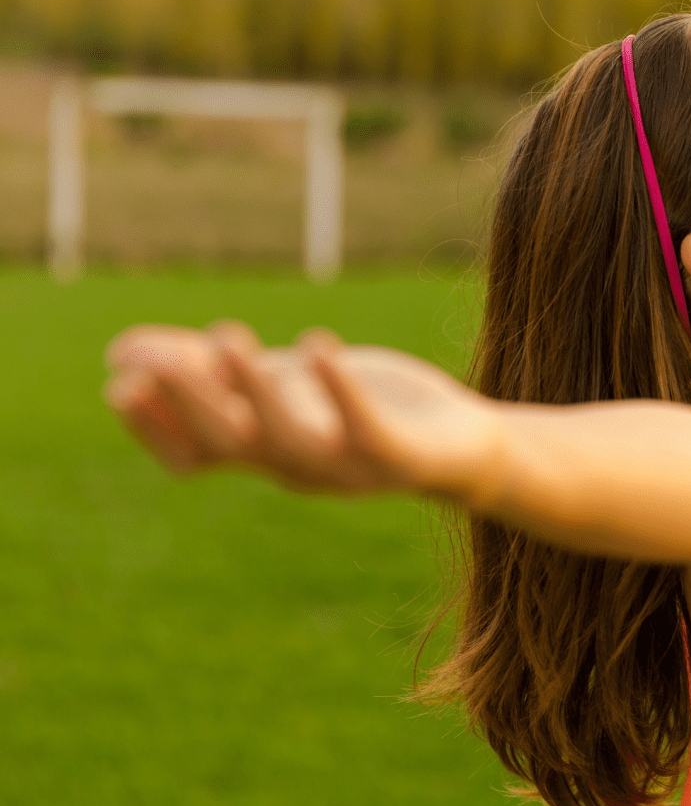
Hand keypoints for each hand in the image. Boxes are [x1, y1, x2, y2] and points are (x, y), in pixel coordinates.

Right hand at [103, 320, 496, 499]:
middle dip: (191, 400)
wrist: (457, 444)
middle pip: (230, 442)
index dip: (155, 427)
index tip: (119, 385)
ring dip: (254, 391)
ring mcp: (345, 467)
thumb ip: (215, 371)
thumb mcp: (281, 384)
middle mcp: (294, 466)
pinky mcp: (396, 456)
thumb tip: (121, 351)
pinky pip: (364, 429)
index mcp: (262, 452)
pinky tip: (316, 345)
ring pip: (288, 440)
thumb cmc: (357, 408)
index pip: (192, 453)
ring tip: (227, 337)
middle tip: (157, 358)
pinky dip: (339, 392)